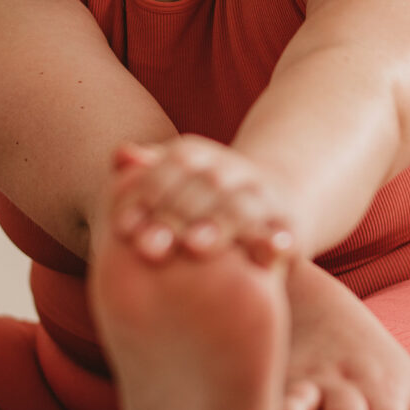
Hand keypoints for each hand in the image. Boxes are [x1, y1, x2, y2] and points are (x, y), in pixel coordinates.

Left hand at [99, 135, 297, 268]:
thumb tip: (121, 154)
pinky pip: (285, 234)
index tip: (122, 228)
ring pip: (243, 207)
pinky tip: (272, 254)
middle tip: (148, 248)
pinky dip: (279, 242)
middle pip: (206, 185)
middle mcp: (234, 171)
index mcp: (200, 157)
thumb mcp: (171, 183)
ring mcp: (265, 196)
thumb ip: (144, 174)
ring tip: (194, 246)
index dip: (148, 192)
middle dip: (176, 214)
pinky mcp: (289, 226)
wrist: (273, 201)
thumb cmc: (200, 202)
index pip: (174, 164)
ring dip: (218, 225)